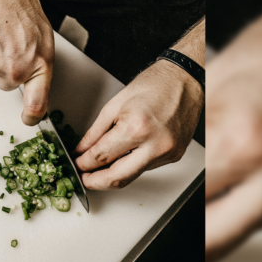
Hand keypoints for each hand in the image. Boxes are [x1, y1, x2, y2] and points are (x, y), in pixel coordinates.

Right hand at [0, 0, 53, 125]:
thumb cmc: (21, 7)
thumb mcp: (43, 38)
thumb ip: (38, 64)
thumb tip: (35, 80)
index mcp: (40, 65)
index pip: (37, 104)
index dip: (32, 116)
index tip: (29, 118)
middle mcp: (18, 70)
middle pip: (9, 85)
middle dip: (9, 71)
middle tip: (11, 47)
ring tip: (2, 33)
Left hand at [75, 21, 204, 189]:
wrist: (185, 80)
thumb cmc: (154, 84)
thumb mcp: (115, 104)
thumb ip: (95, 132)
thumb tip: (81, 150)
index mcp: (137, 127)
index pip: (102, 157)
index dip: (83, 164)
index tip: (76, 165)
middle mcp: (155, 144)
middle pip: (117, 178)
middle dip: (95, 182)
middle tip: (84, 178)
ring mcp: (167, 153)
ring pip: (132, 176)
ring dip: (113, 175)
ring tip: (98, 169)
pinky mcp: (174, 156)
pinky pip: (146, 168)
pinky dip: (131, 165)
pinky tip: (123, 157)